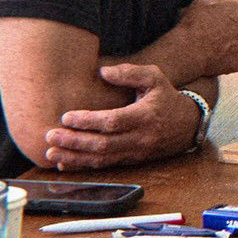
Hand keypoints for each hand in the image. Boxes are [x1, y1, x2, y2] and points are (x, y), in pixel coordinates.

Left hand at [44, 63, 198, 169]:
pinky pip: (105, 165)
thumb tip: (103, 72)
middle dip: (74, 141)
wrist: (187, 125)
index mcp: (145, 116)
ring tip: (51, 152)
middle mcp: (140, 137)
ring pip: (102, 159)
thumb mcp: (155, 77)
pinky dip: (84, 166)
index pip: (113, 121)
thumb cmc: (166, 97)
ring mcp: (136, 152)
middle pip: (103, 144)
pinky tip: (65, 163)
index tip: (66, 117)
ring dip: (74, 157)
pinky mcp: (132, 160)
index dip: (88, 121)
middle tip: (50, 135)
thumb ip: (130, 72)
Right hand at [177, 0, 237, 76]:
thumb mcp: (202, 4)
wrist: (188, 52)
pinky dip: (232, 59)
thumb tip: (225, 3)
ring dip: (235, 45)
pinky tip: (218, 57)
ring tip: (217, 47)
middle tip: (222, 33)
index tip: (230, 18)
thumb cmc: (193, 26)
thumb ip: (219, 2)